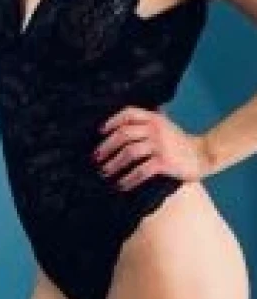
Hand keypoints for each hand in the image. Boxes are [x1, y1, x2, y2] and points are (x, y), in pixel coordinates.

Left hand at [92, 106, 211, 190]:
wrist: (203, 154)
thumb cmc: (179, 143)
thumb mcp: (164, 126)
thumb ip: (147, 124)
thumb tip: (121, 129)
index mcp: (154, 118)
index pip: (128, 113)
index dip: (112, 121)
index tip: (100, 132)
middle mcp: (156, 129)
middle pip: (123, 134)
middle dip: (106, 147)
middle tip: (96, 158)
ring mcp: (160, 145)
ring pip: (129, 152)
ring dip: (113, 164)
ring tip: (104, 172)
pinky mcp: (164, 162)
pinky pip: (141, 170)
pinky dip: (128, 178)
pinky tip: (121, 185)